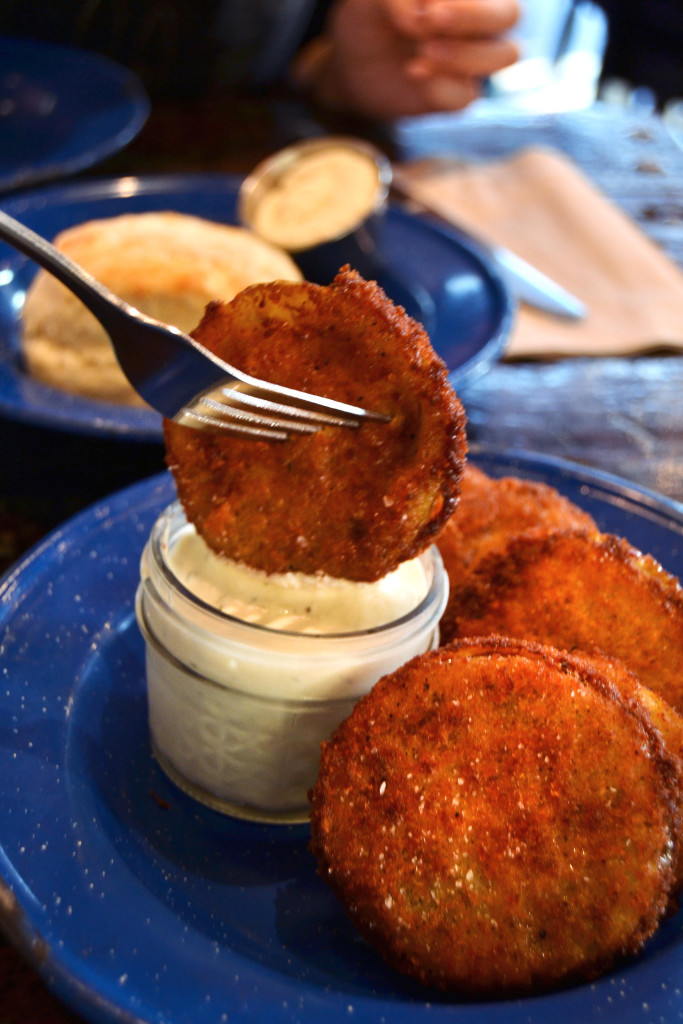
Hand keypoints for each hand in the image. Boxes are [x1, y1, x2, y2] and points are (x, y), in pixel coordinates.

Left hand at [292, 0, 520, 118]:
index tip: (425, 5)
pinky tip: (413, 72)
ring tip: (422, 50)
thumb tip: (421, 17)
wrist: (353, 63)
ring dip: (465, 53)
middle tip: (431, 18)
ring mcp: (475, 60)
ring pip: (505, 54)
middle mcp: (481, 21)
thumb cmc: (371, 17)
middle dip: (474, 16)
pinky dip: (442, 86)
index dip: (465, 1)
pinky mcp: (458, 96)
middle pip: (510, 14)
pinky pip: (468, 95)